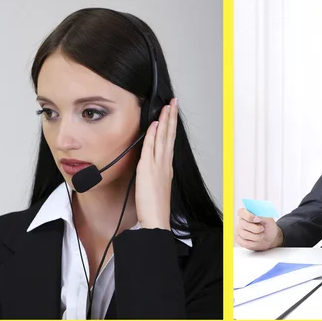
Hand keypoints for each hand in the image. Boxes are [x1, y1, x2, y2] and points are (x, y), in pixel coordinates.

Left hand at [135, 98, 177, 229]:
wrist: (156, 218)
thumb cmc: (154, 205)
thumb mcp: (156, 184)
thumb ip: (154, 170)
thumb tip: (151, 160)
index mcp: (166, 165)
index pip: (169, 140)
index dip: (171, 125)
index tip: (172, 112)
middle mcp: (164, 162)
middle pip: (169, 135)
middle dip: (171, 117)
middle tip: (173, 102)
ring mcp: (158, 164)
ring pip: (163, 137)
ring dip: (165, 121)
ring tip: (167, 107)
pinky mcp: (148, 168)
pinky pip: (151, 148)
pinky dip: (154, 135)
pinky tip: (155, 125)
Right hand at [235, 208, 282, 250]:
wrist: (270, 237)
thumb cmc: (268, 226)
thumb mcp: (269, 219)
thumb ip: (262, 216)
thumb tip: (257, 216)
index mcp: (247, 213)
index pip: (241, 212)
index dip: (248, 216)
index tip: (258, 219)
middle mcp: (241, 221)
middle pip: (244, 224)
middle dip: (256, 228)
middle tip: (262, 228)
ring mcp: (239, 231)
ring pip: (245, 235)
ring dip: (257, 236)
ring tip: (262, 235)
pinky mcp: (240, 240)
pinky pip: (245, 243)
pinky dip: (254, 243)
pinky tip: (257, 241)